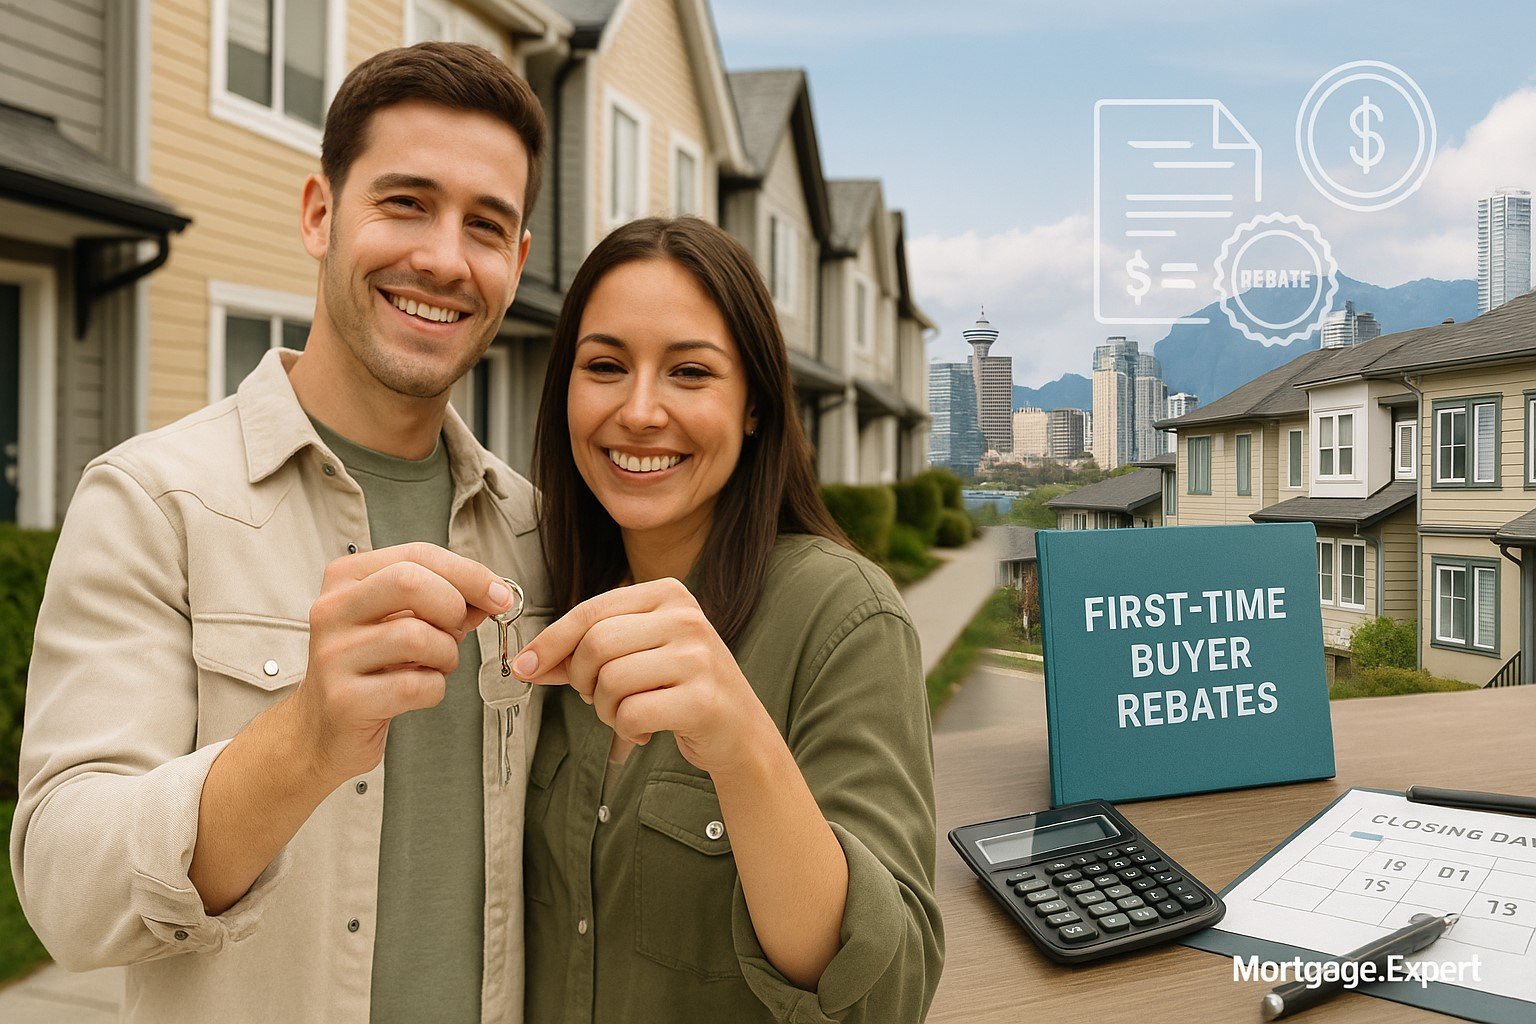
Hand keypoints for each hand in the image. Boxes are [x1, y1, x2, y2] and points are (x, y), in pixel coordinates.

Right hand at [291, 542, 514, 784]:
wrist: (323, 728)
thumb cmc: (371, 667)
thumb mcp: (401, 621)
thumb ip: (443, 600)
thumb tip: (493, 593)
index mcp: (346, 579)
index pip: (417, 554)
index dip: (468, 573)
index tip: (499, 594)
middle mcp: (331, 610)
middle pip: (410, 582)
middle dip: (453, 607)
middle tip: (457, 631)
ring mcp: (333, 656)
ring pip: (417, 636)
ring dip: (446, 655)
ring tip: (436, 665)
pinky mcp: (344, 700)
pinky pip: (414, 686)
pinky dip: (433, 689)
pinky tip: (419, 691)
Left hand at [512, 577, 773, 775]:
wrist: (740, 732)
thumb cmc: (682, 689)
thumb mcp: (639, 656)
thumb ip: (587, 653)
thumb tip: (529, 663)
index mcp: (670, 594)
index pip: (592, 611)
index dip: (550, 641)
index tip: (523, 666)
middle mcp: (687, 617)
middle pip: (596, 644)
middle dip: (583, 680)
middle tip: (597, 698)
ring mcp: (698, 657)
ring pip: (610, 680)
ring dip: (605, 709)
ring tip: (626, 715)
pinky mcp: (702, 700)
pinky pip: (631, 713)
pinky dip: (625, 730)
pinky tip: (646, 730)